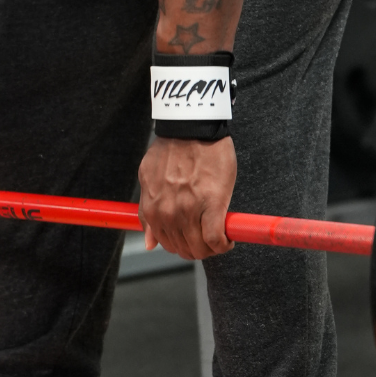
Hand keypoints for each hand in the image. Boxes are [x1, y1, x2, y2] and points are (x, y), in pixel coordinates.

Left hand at [138, 136, 236, 259]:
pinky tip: (228, 238)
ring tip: (219, 236)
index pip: (166, 244)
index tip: (192, 240)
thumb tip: (150, 243)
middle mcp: (169, 213)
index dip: (181, 246)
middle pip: (185, 249)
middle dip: (197, 248)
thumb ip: (147, 212)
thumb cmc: (172, 148)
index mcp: (154, 208)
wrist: (191, 127)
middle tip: (207, 237)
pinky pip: (216, 239)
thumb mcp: (149, 179)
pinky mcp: (213, 206)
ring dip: (211, 248)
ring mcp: (190, 211)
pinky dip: (224, 244)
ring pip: (201, 248)